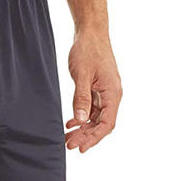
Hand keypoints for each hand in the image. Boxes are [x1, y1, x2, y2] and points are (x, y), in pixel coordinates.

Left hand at [65, 31, 121, 152]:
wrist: (91, 32)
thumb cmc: (88, 50)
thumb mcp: (82, 75)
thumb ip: (81, 98)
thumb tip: (81, 120)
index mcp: (113, 93)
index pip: (107, 123)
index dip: (94, 138)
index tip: (81, 148)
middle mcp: (112, 94)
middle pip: (102, 123)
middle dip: (86, 135)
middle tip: (69, 145)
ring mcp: (106, 91)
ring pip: (96, 117)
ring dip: (83, 128)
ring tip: (68, 137)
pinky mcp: (99, 87)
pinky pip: (92, 107)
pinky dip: (82, 116)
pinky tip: (71, 122)